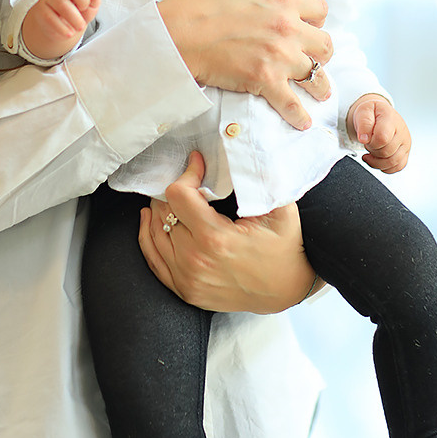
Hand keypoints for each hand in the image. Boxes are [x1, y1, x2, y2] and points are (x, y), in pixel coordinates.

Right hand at [20, 0, 101, 60]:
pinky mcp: (41, 10)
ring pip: (62, 4)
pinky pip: (51, 18)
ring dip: (75, 19)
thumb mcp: (91, 4)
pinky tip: (68, 31)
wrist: (59, 27)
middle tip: (84, 8)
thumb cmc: (77, 11)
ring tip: (79, 25)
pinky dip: (64, 28)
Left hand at [138, 151, 323, 312]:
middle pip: (164, 212)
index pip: (178, 195)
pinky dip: (148, 237)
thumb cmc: (286, 249)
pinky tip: (150, 220)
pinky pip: (154, 260)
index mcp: (215, 238)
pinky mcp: (186, 290)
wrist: (288, 290)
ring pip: (154, 234)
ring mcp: (188, 279)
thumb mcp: (281, 210)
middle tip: (188, 179)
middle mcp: (195, 260)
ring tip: (169, 196)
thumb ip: (261, 179)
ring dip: (159, 210)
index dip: (186, 174)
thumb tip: (245, 147)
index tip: (197, 164)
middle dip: (174, 190)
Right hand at [157, 0, 332, 130]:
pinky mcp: (264, 81)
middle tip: (312, 57)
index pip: (320, 10)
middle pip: (325, 44)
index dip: (315, 18)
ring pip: (316, 75)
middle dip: (320, 51)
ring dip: (318, 84)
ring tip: (318, 91)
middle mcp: (288, 28)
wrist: (174, 33)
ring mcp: (278, 56)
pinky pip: (291, 103)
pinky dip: (299, 114)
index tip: (308, 26)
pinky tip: (303, 121)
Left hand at [346, 95, 410, 173]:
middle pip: (386, 152)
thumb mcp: (363, 110)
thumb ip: (363, 123)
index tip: (364, 138)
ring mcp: (405, 143)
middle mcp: (402, 132)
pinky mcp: (405, 153)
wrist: (379, 114)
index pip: (383, 138)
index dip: (370, 142)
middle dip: (372, 150)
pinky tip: (377, 159)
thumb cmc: (372, 112)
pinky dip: (384, 167)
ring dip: (377, 161)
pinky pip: (397, 167)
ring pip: (393, 162)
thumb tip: (364, 139)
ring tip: (371, 150)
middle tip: (368, 141)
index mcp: (391, 119)